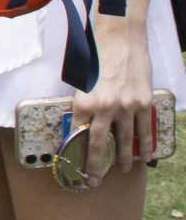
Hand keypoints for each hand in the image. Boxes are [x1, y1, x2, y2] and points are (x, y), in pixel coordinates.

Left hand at [70, 16, 157, 181]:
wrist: (120, 37)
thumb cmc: (95, 54)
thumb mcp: (79, 80)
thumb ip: (81, 102)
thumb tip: (80, 122)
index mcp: (83, 101)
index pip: (77, 134)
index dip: (76, 153)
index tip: (75, 167)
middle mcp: (104, 107)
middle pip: (100, 145)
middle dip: (96, 167)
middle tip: (93, 182)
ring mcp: (126, 107)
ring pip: (125, 141)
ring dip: (122, 159)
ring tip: (120, 171)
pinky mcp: (143, 103)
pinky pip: (144, 130)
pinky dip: (145, 146)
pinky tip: (143, 157)